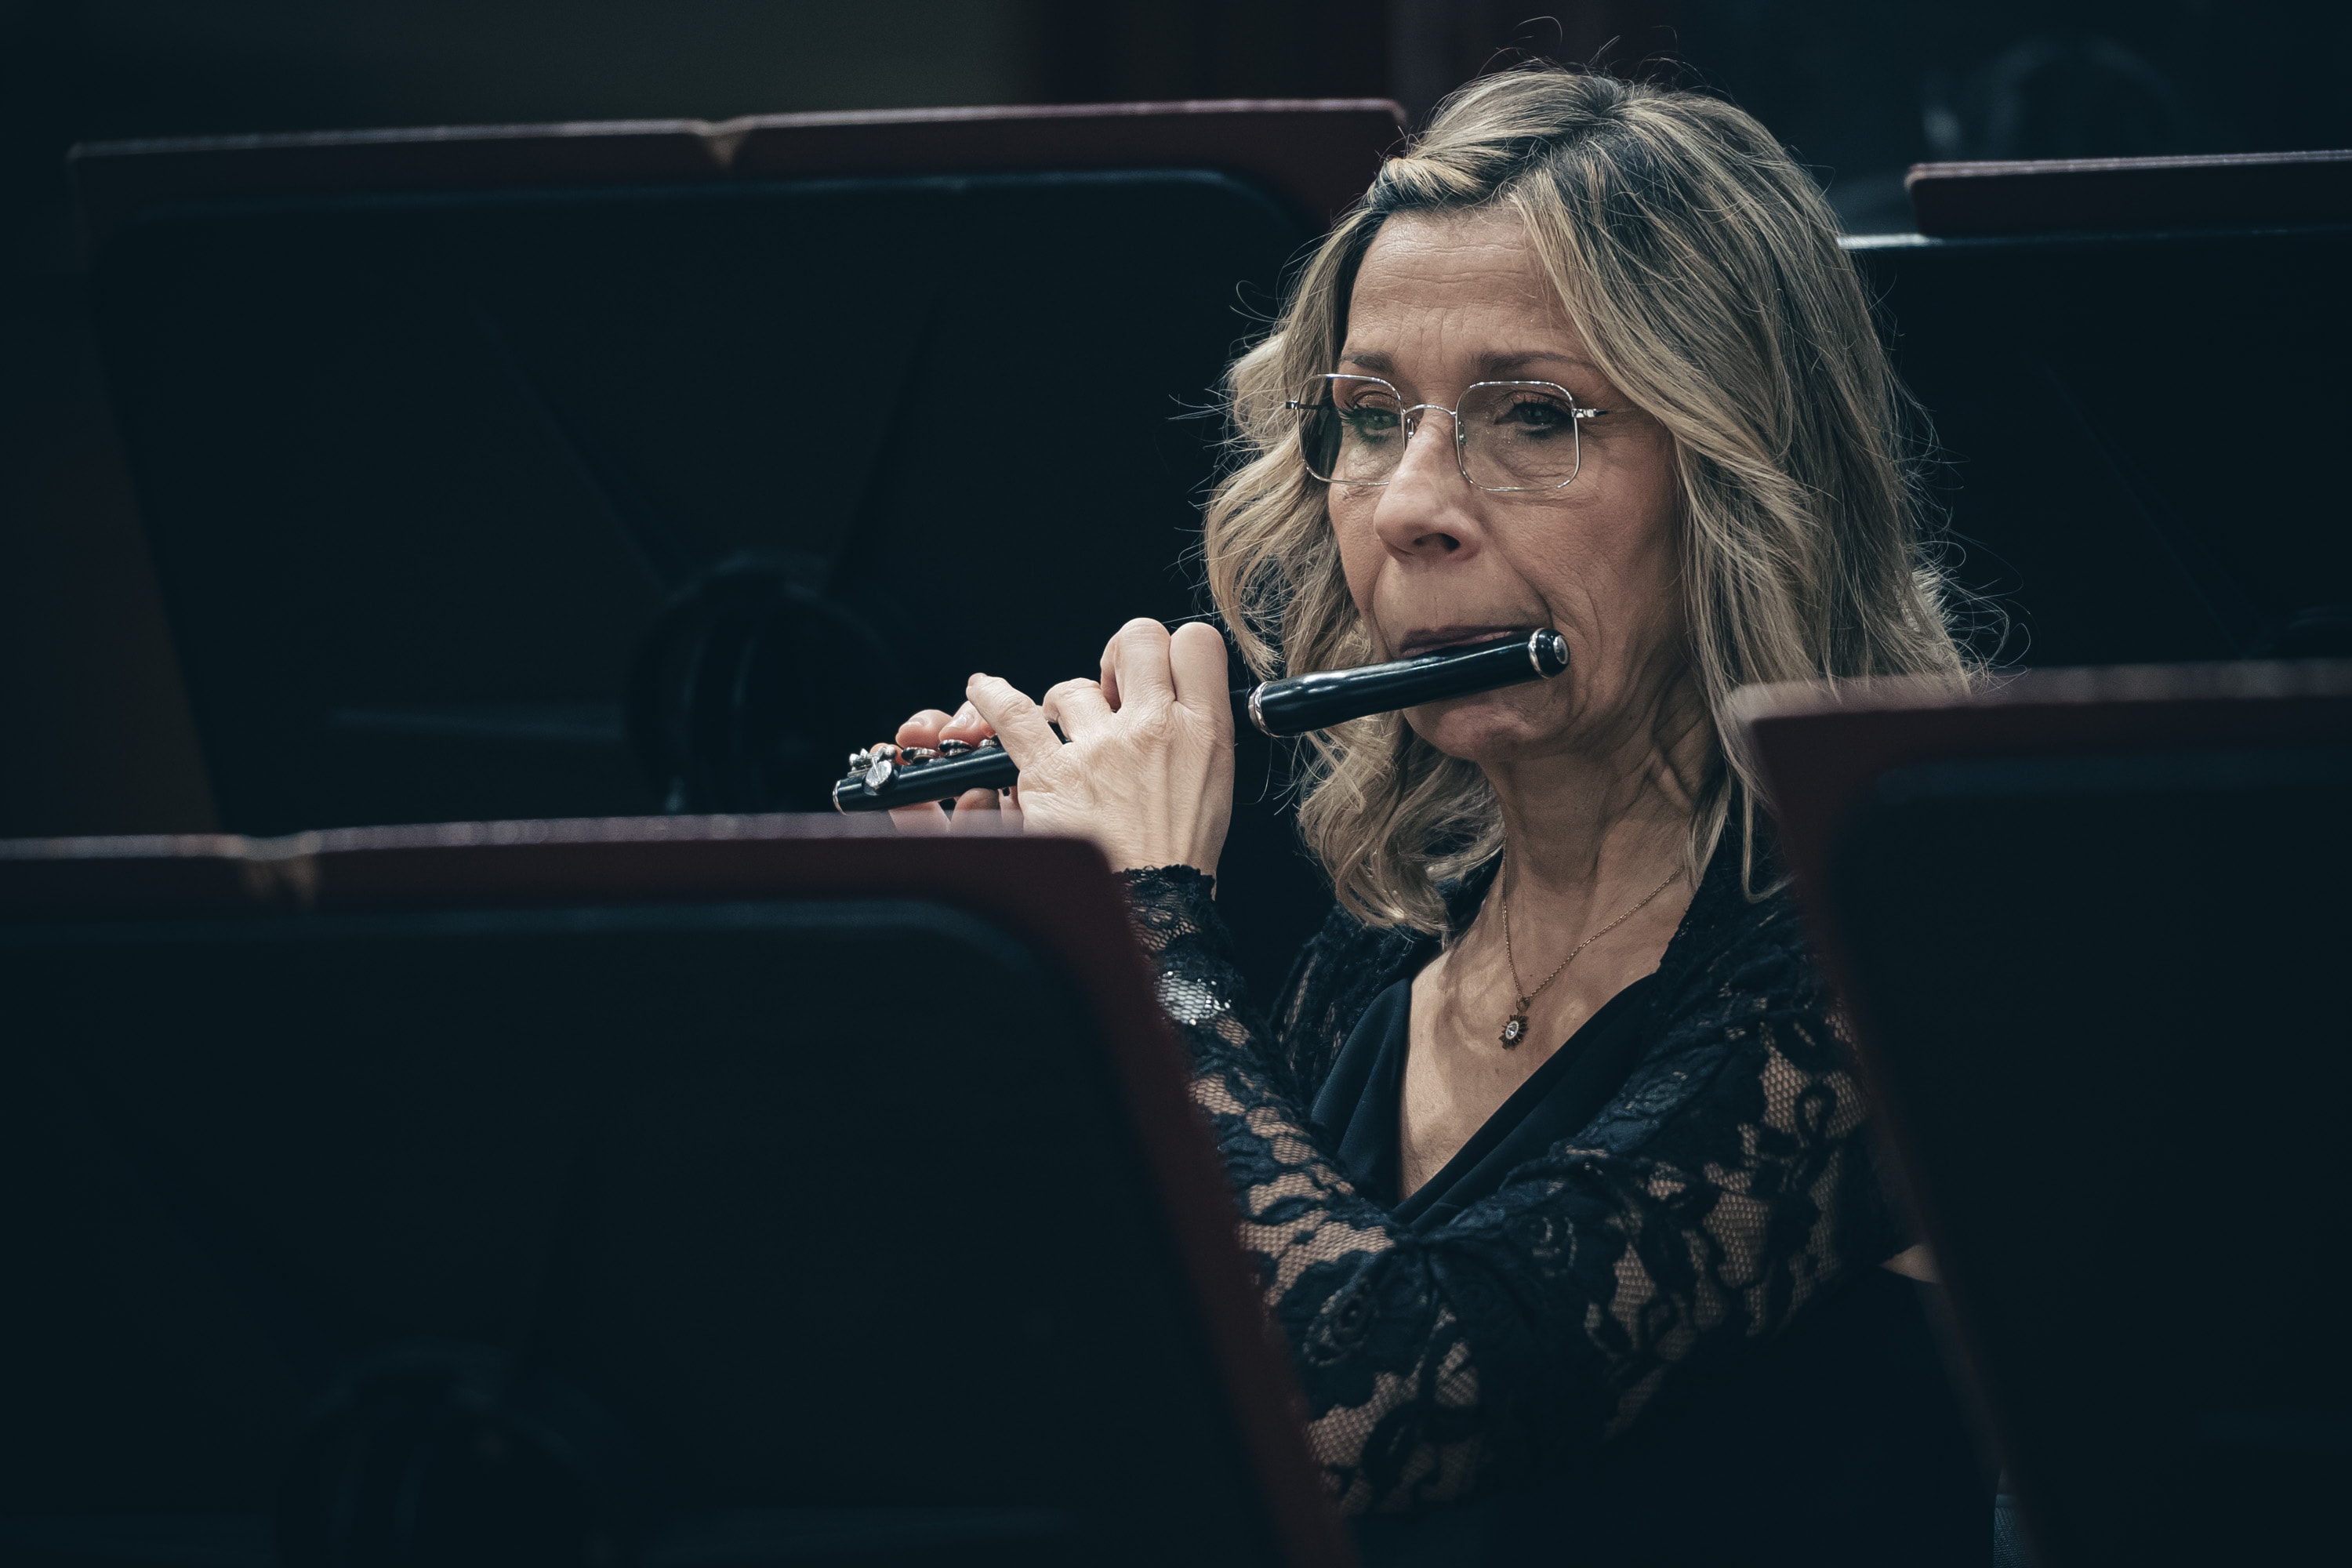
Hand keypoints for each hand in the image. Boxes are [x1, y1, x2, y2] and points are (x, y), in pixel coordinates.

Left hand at [882, 619, 1234, 875]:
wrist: (1151, 911)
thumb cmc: (1179, 860)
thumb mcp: (1215, 786)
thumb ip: (1196, 735)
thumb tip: (1171, 699)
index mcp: (1204, 733)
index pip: (1196, 644)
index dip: (1173, 649)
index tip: (1157, 669)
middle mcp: (1154, 729)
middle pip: (1138, 638)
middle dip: (1122, 654)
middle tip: (1112, 682)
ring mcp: (1102, 749)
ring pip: (1074, 685)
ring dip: (1066, 704)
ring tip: (1066, 732)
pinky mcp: (1053, 774)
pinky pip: (1013, 715)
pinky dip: (992, 697)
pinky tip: (983, 689)